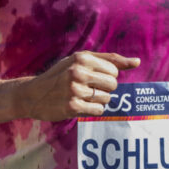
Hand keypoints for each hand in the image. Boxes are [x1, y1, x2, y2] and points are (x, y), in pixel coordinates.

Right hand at [18, 50, 139, 120]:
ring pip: (107, 99)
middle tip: (89, 88)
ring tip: (82, 97)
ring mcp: (75, 90)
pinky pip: (99, 110)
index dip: (108, 76)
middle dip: (105, 89)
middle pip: (113, 85)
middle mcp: (78, 72)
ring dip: (98, 100)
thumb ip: (110, 59)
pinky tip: (81, 105)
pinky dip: (93, 110)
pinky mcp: (73, 107)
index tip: (94, 77)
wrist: (32, 94)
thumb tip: (137, 62)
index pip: (115, 70)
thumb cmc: (60, 75)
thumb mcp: (81, 60)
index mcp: (82, 58)